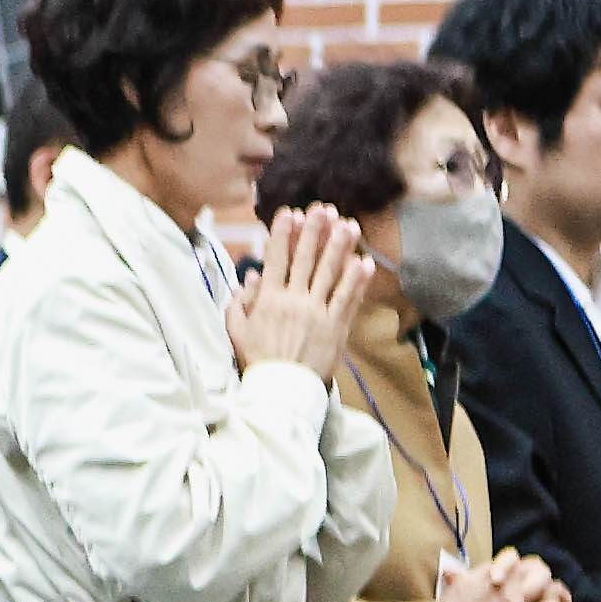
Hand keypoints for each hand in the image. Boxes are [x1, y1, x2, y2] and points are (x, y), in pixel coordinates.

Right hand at [226, 204, 369, 372]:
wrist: (280, 392)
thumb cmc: (258, 362)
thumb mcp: (237, 333)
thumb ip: (239, 304)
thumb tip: (249, 278)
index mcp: (269, 301)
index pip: (276, 260)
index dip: (283, 234)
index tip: (290, 213)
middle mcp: (294, 301)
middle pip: (306, 259)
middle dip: (314, 231)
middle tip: (323, 209)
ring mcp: (317, 313)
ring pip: (330, 273)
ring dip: (340, 247)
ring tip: (348, 225)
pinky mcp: (336, 327)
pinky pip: (348, 299)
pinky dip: (356, 280)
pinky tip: (363, 262)